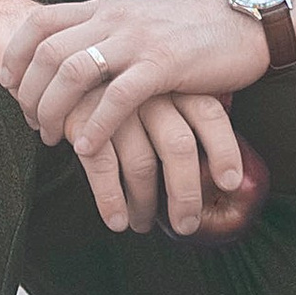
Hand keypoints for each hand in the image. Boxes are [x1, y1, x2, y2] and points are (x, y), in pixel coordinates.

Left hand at [0, 0, 268, 234]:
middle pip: (48, 51)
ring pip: (74, 71)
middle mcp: (115, 18)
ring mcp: (138, 39)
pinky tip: (86, 147)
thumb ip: (104, 31)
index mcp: (105, 7)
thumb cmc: (189, 30)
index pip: (40, 21)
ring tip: (51, 137)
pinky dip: (96, 125)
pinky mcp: (165, 65)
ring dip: (54, 109)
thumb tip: (69, 54)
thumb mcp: (137, 20)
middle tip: (30, 122)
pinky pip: (118, 97)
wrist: (244, 22)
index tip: (7, 83)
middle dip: (29, 91)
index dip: (16, 53)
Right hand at [69, 93, 247, 237]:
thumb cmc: (122, 93)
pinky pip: (102, 166)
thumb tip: (219, 172)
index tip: (230, 184)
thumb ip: (183, 118)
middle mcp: (150, 92)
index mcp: (174, 84)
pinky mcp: (83, 119)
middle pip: (179, 146)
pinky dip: (110, 199)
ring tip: (143, 224)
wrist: (65, 69)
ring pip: (141, 163)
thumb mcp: (159, 92)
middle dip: (186, 193)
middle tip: (186, 224)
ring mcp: (115, 106)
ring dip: (145, 204)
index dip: (224, 150)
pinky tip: (117, 220)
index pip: (210, 114)